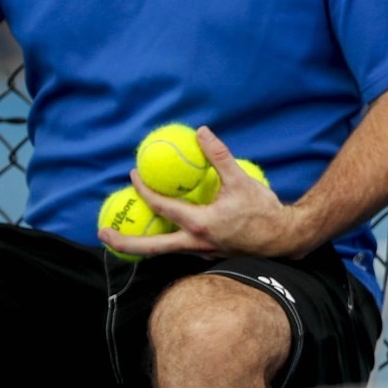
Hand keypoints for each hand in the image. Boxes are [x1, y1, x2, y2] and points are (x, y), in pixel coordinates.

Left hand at [99, 126, 304, 259]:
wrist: (285, 239)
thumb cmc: (264, 211)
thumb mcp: (242, 180)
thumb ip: (219, 156)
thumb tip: (202, 132)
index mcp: (200, 225)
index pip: (162, 207)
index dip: (143, 189)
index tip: (133, 175)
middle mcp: (196, 243)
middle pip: (150, 248)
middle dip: (123, 241)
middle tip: (102, 233)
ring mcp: (201, 253)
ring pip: (164, 251)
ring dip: (142, 243)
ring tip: (125, 235)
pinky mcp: (208, 255)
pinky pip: (179, 248)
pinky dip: (165, 240)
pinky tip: (164, 230)